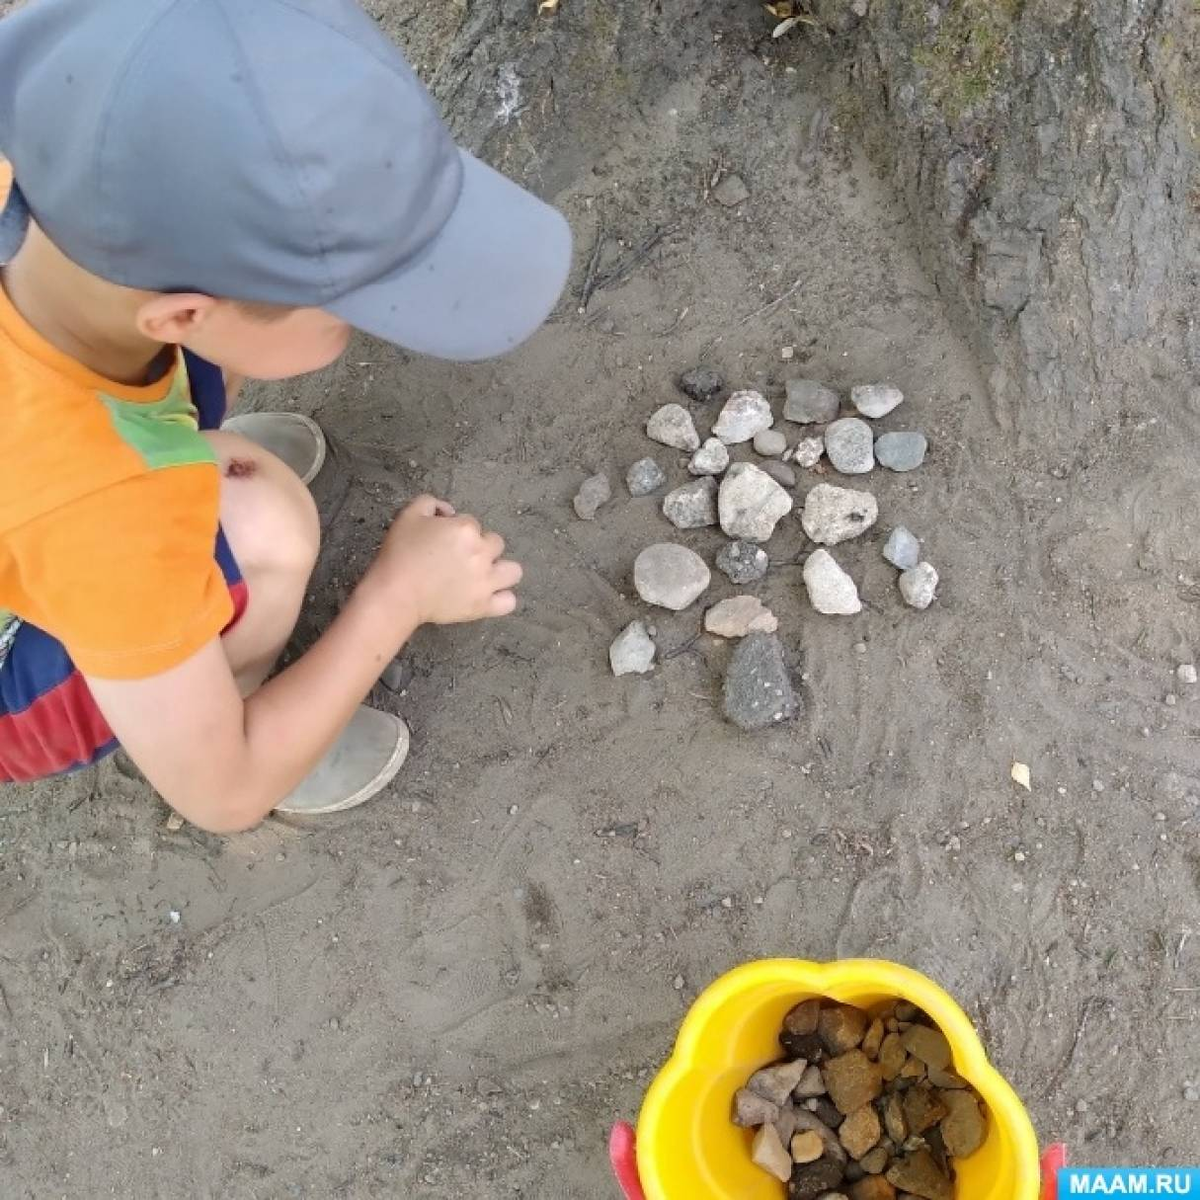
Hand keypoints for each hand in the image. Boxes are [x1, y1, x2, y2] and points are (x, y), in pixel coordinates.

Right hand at [363, 495, 522, 626]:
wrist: (396, 593)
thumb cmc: (400, 554)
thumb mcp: (408, 515)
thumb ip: (430, 503)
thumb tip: (448, 511)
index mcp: (467, 529)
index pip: (472, 523)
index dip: (457, 530)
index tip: (443, 541)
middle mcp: (482, 553)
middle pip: (496, 544)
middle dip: (481, 547)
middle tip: (460, 558)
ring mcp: (486, 581)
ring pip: (513, 571)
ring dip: (500, 570)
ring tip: (484, 575)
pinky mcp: (483, 606)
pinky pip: (508, 602)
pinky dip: (502, 598)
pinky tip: (488, 595)